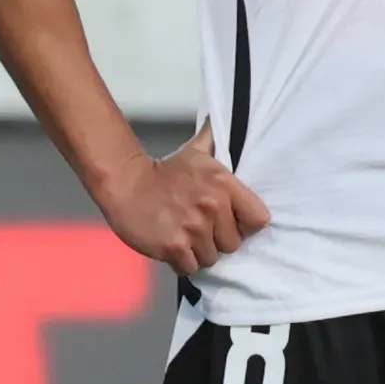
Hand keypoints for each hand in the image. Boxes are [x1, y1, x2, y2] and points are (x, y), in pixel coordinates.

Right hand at [90, 125, 266, 273]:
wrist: (125, 183)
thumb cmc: (164, 172)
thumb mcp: (195, 153)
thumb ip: (216, 142)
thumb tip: (223, 116)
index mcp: (224, 184)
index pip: (258, 219)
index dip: (244, 224)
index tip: (230, 222)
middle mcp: (213, 206)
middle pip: (232, 244)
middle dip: (217, 240)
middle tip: (198, 228)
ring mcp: (193, 228)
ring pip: (211, 258)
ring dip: (198, 252)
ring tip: (183, 236)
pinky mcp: (174, 247)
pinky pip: (190, 267)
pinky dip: (181, 262)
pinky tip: (172, 246)